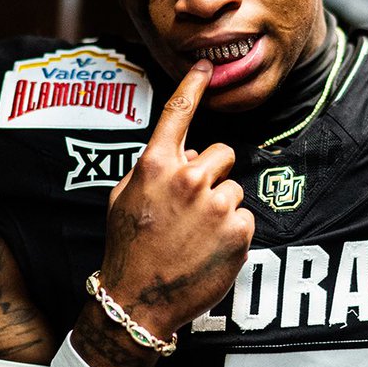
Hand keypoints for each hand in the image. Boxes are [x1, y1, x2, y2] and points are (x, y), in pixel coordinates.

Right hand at [97, 60, 254, 341]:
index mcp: (155, 166)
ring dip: (221, 207)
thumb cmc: (128, 249)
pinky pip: (244, 218)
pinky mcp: (238, 231)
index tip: (206, 65)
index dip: (193, 85)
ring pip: (234, 189)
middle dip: (212, 175)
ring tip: (196, 236)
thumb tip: (186, 154)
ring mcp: (215, 205)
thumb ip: (152, 169)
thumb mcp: (123, 199)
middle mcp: (188, 178)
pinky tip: (208, 251)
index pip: (178, 114)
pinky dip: (232, 233)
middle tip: (192, 208)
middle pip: (222, 154)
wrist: (137, 301)